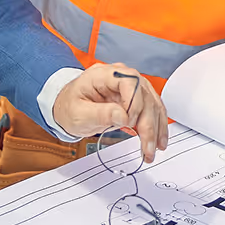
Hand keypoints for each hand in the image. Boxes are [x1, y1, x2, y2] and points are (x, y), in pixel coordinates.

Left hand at [51, 61, 168, 163]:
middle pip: (145, 96)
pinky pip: (152, 110)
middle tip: (147, 147)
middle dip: (148, 124)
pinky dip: (157, 126)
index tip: (128, 122)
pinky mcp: (136, 99)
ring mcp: (130, 87)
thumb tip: (122, 116)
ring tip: (154, 149)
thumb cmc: (70, 107)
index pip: (131, 81)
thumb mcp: (78, 113)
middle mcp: (121, 77)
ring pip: (153, 104)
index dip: (134, 103)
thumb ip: (99, 113)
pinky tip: (157, 140)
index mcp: (104, 75)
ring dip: (156, 128)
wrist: (67, 108)